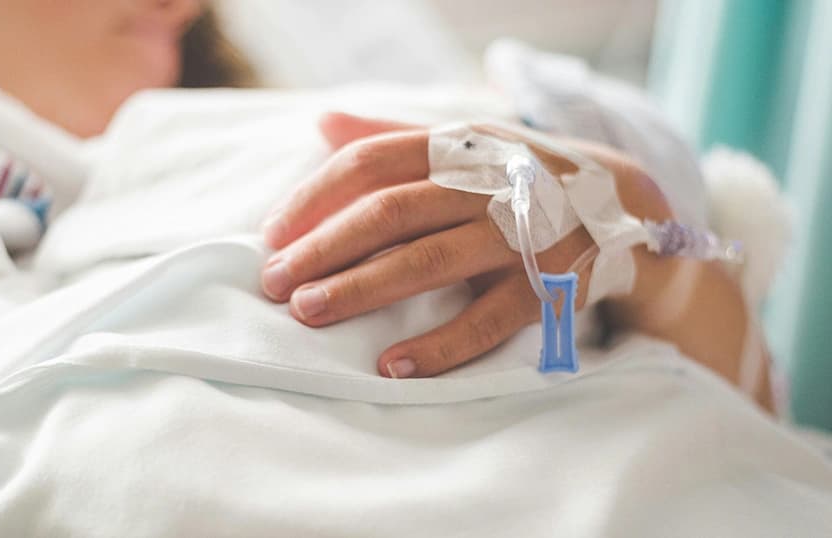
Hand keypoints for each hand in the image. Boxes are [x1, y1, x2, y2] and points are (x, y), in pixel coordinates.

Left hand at [260, 113, 672, 378]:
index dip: (315, 196)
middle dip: (324, 247)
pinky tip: (392, 365)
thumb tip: (322, 123)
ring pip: (430, 261)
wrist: (624, 202)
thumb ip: (393, 136)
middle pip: (391, 211)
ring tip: (310, 313)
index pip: (371, 161)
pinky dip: (440, 345)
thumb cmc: (518, 175)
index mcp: (457, 147)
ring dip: (364, 289)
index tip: (271, 234)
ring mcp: (520, 234)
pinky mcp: (551, 284)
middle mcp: (486, 183)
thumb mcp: (464, 143)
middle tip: (274, 282)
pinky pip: (489, 319)